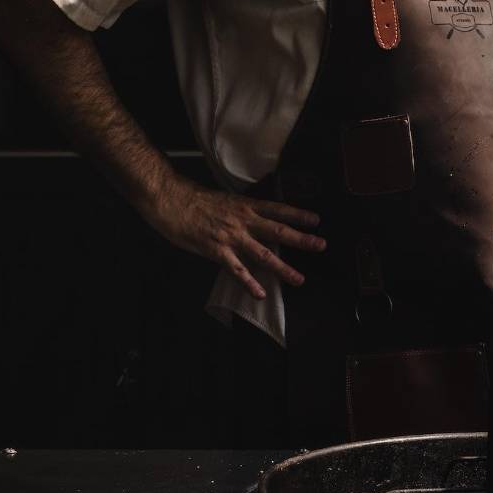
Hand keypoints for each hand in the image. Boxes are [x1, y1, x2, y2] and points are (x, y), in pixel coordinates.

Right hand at [137, 176, 325, 298]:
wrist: (171, 200)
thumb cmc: (193, 199)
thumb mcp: (224, 199)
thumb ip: (240, 210)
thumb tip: (254, 217)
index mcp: (245, 206)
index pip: (278, 209)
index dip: (298, 214)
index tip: (316, 220)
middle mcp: (242, 220)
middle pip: (278, 231)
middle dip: (301, 239)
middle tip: (321, 246)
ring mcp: (231, 236)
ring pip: (263, 254)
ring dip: (283, 267)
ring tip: (299, 279)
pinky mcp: (216, 250)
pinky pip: (237, 270)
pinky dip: (249, 283)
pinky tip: (260, 293)